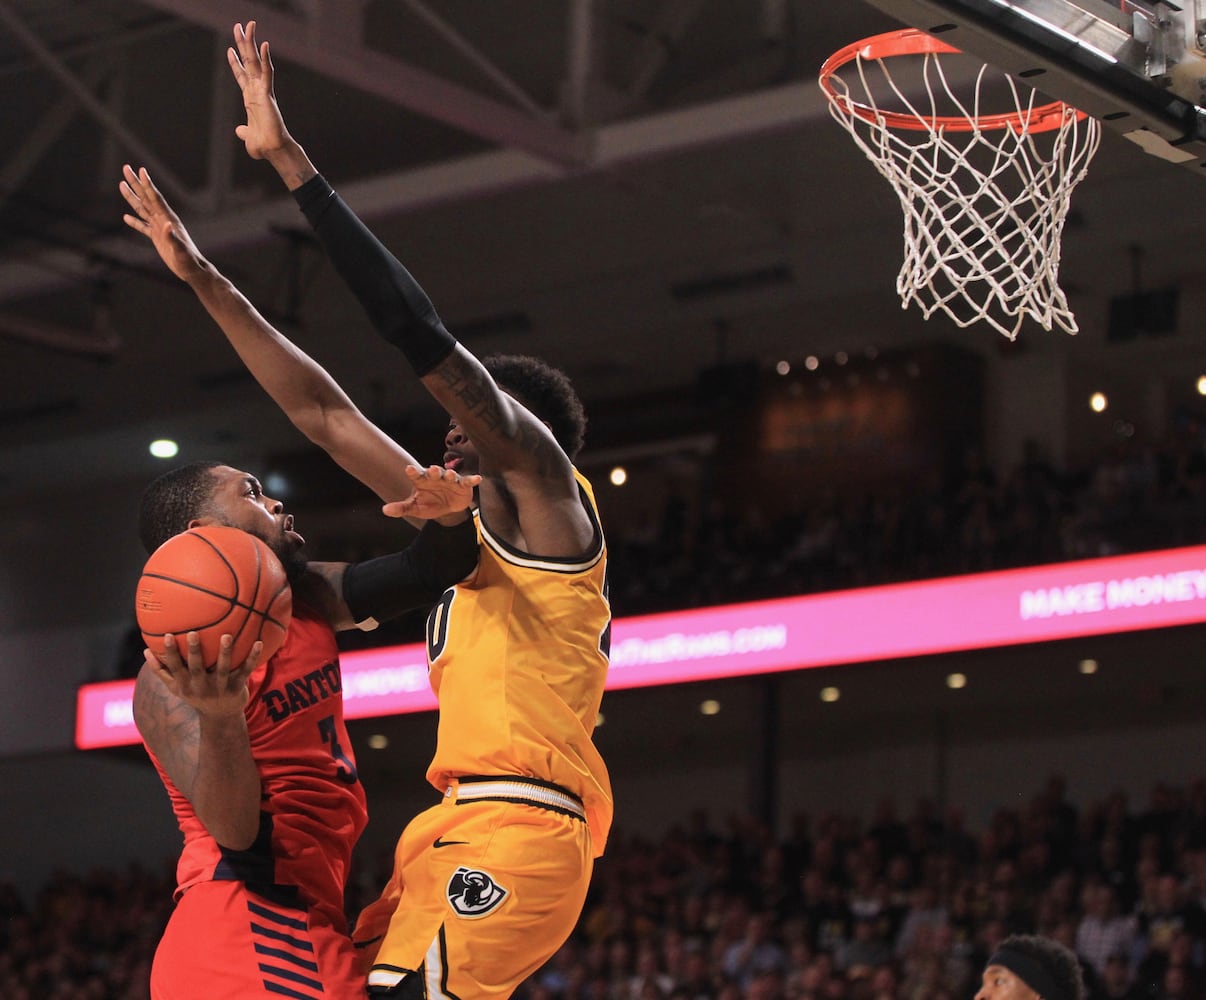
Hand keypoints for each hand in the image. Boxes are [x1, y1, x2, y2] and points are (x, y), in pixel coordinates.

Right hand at [119, 165, 206, 282]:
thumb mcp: (180, 250)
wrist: (193, 270)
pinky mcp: (157, 238)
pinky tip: (126, 217)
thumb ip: (173, 238)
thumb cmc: (189, 261)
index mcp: (169, 219)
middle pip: (147, 198)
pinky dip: (135, 221)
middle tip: (126, 168)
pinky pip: (143, 226)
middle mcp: (164, 220)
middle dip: (136, 183)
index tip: (141, 170)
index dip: (148, 184)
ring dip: (132, 197)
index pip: (156, 198)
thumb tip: (167, 225)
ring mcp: (160, 228)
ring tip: (121, 184)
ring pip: (142, 209)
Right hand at [145, 632, 256, 717]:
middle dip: (195, 651)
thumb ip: (161, 671)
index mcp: (186, 684)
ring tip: (227, 635)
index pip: (175, 668)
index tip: (167, 635)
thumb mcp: (177, 687)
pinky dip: (253, 657)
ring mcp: (220, 687)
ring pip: (223, 669)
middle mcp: (201, 686)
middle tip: (194, 633)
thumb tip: (145, 650)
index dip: (170, 653)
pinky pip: (246, 670)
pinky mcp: (238, 687)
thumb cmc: (196, 694)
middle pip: (197, 668)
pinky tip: (258, 642)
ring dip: (225, 652)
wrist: (220, 717)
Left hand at [227, 21, 291, 160]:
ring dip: (251, 43)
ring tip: (249, 25)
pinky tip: (264, 44)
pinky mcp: (267, 93)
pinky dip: (265, 58)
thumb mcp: (247, 137)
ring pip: (255, 61)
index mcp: (250, 99)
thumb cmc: (263, 145)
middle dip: (243, 44)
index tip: (230, 50)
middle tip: (239, 26)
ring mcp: (262, 90)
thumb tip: (239, 130)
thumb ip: (243, 131)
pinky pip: (266, 72)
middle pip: (248, 62)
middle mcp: (256, 91)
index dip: (235, 63)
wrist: (272, 149)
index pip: (241, 76)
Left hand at [382, 465, 480, 520]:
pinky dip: (472, 479)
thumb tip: (385, 510)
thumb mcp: (415, 508)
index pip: (416, 475)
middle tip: (433, 470)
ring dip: (451, 474)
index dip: (413, 472)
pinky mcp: (463, 485)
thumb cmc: (430, 504)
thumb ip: (401, 508)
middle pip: (435, 472)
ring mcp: (450, 480)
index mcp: (423, 481)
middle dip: (434, 471)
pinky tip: (478, 478)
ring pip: (450, 475)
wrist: (448, 509)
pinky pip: (467, 481)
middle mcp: (436, 477)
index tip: (409, 469)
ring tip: (450, 475)